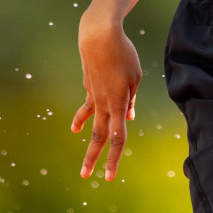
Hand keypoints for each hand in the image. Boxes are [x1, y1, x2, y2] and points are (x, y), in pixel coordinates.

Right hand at [70, 10, 142, 181]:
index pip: (117, 137)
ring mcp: (93, 95)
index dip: (113, 158)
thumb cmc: (123, 54)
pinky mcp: (89, 86)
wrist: (98, 35)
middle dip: (94, 158)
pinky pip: (87, 107)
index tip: (108, 177)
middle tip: (86, 177)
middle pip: (99, 136)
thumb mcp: (135, 76)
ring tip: (82, 161)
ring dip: (86, 143)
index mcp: (118, 103)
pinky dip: (83, 118)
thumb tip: (129, 117)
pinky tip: (77, 126)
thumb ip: (131, 99)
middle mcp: (103, 103)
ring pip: (90, 124)